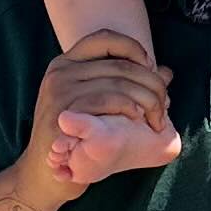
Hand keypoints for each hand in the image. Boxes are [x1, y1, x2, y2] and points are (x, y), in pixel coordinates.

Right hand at [20, 40, 176, 194]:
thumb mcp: (98, 105)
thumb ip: (127, 86)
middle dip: (152, 83)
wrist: (44, 172)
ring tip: (156, 118)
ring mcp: (59, 91)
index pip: (105, 38)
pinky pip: (107, 100)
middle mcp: (61, 72)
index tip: (150, 68)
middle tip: (164, 105)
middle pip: (120, 64)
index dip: (134, 48)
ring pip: (119, 83)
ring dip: (147, 100)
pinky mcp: (62, 112)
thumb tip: (166, 73)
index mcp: (67, 63)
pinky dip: (130, 108)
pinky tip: (138, 119)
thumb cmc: (77, 138)